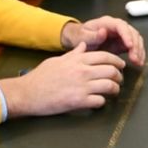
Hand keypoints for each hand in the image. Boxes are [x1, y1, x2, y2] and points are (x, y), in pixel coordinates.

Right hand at [0, 43, 123, 116]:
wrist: (27, 93)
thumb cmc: (40, 77)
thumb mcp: (57, 60)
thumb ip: (73, 53)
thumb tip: (84, 45)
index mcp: (77, 60)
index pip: (105, 56)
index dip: (116, 61)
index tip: (120, 65)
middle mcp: (82, 71)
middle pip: (111, 71)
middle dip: (119, 76)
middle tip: (119, 80)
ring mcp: (82, 87)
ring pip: (110, 85)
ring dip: (114, 89)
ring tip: (113, 92)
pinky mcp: (79, 101)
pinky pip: (100, 101)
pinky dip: (102, 102)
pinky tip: (99, 102)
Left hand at [62, 15, 145, 67]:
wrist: (79, 40)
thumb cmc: (80, 36)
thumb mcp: (83, 36)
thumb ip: (93, 35)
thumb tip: (103, 32)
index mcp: (107, 22)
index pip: (121, 26)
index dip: (127, 35)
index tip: (129, 45)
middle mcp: (117, 27)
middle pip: (132, 32)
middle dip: (135, 45)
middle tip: (134, 58)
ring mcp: (121, 34)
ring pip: (136, 39)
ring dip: (139, 50)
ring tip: (138, 62)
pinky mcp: (123, 43)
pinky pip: (134, 46)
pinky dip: (138, 54)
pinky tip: (139, 62)